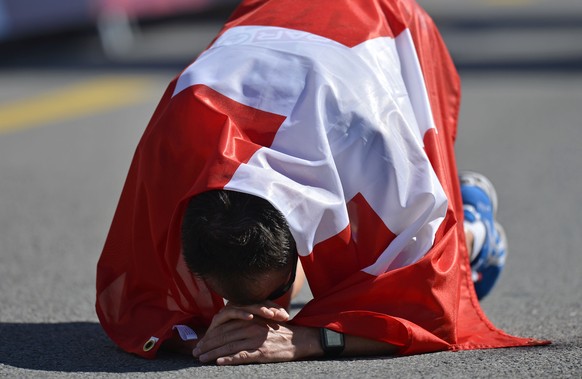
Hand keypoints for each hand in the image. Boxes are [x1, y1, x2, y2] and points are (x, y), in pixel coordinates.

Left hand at [192, 302, 317, 364]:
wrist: (299, 340)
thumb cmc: (280, 332)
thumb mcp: (262, 322)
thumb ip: (246, 323)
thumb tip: (228, 329)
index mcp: (250, 318)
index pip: (224, 326)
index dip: (210, 335)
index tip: (200, 343)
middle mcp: (251, 327)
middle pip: (223, 336)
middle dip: (207, 344)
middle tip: (195, 352)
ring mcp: (256, 339)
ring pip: (229, 346)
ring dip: (212, 353)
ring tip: (201, 358)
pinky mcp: (261, 352)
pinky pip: (241, 355)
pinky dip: (229, 359)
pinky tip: (219, 362)